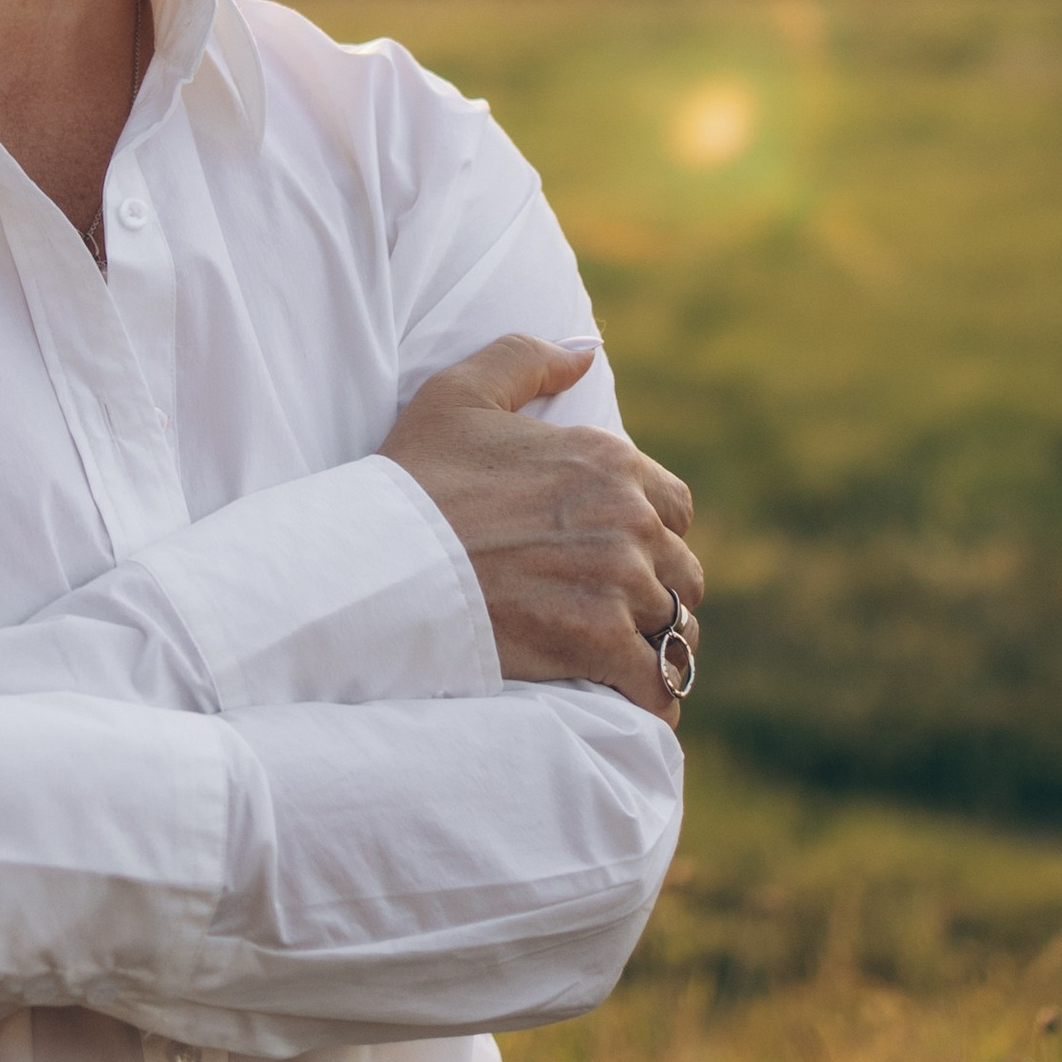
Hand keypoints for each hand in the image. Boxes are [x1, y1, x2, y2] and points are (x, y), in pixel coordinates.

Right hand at [382, 336, 699, 717]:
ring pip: (674, 630)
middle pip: (681, 573)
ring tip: (627, 664)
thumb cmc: (414, 479)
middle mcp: (628, 519)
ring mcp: (616, 583)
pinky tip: (638, 707)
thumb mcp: (462, 393)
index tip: (620, 558)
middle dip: (656, 596)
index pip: (676, 508)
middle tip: (617, 618)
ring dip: (656, 649)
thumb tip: (588, 354)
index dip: (652, 536)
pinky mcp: (597, 642)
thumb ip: (528, 361)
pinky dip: (652, 700)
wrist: (381, 558)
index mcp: (608, 462)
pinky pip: (654, 683)